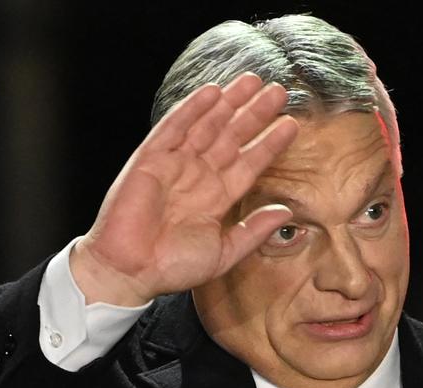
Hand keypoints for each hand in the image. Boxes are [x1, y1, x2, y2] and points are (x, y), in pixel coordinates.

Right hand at [70, 73, 298, 305]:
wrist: (131, 272)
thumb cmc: (171, 267)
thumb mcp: (224, 252)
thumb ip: (253, 231)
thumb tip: (285, 212)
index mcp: (216, 197)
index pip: (249, 163)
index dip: (269, 143)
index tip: (291, 125)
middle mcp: (198, 177)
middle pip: (232, 137)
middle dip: (254, 113)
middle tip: (279, 91)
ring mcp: (175, 165)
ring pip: (207, 125)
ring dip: (229, 102)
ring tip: (253, 81)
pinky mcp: (151, 160)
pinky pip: (173, 128)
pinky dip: (192, 109)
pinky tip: (212, 92)